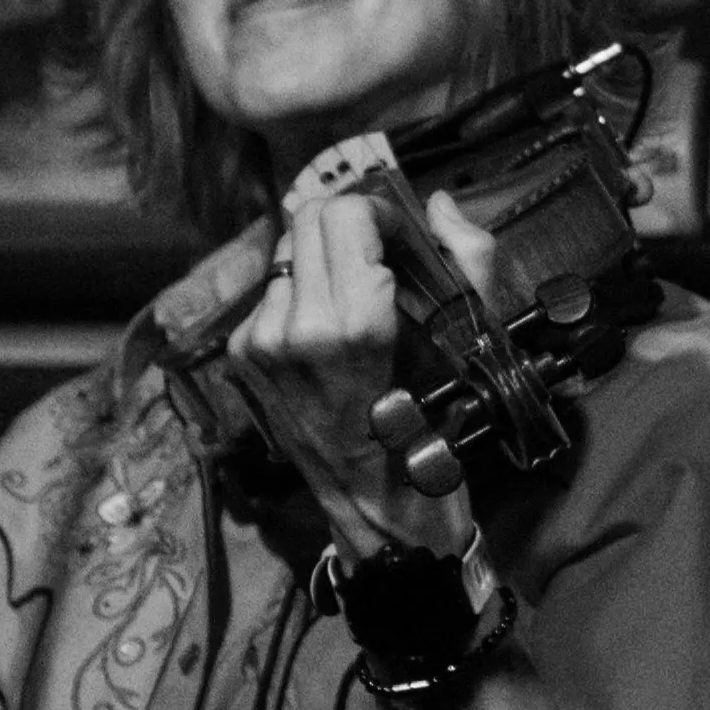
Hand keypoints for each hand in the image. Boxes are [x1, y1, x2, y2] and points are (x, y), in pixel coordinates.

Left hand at [225, 185, 500, 560]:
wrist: (380, 505)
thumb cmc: (436, 427)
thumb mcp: (468, 343)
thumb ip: (466, 258)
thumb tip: (436, 204)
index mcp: (352, 323)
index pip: (343, 214)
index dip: (379, 212)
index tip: (402, 239)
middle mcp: (294, 328)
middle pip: (307, 220)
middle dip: (350, 225)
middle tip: (381, 256)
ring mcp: (260, 342)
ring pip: (287, 252)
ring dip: (323, 258)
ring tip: (355, 297)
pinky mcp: (242, 355)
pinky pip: (271, 292)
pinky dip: (302, 293)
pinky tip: (328, 330)